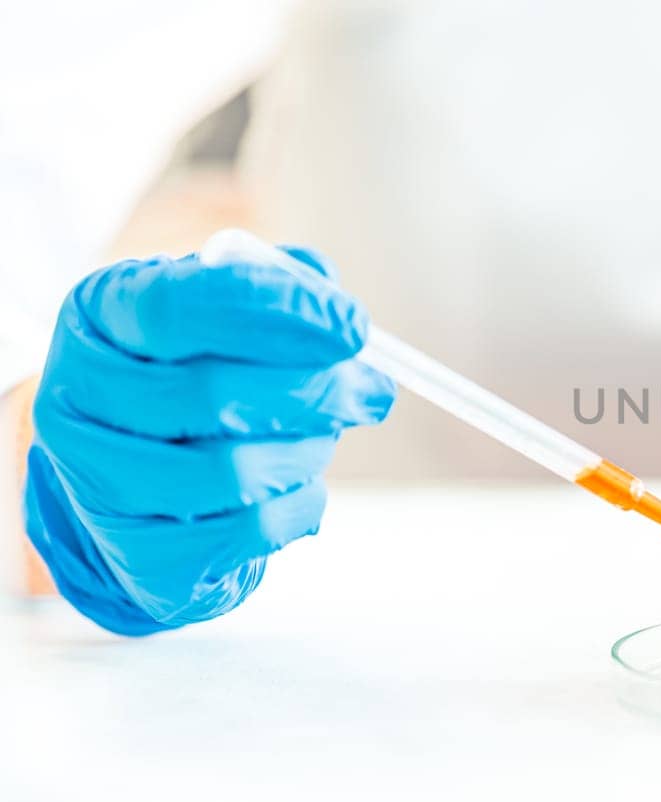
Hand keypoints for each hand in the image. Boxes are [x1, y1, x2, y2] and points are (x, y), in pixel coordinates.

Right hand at [24, 248, 393, 634]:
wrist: (143, 485)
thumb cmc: (197, 380)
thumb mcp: (228, 316)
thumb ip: (284, 291)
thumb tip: (336, 308)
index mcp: (100, 313)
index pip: (178, 307)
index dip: (276, 312)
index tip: (355, 327)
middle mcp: (75, 395)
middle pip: (211, 394)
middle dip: (316, 392)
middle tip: (371, 392)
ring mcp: (94, 483)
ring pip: (231, 472)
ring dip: (307, 452)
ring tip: (322, 440)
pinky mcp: (136, 554)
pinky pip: (246, 531)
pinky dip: (300, 506)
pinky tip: (298, 487)